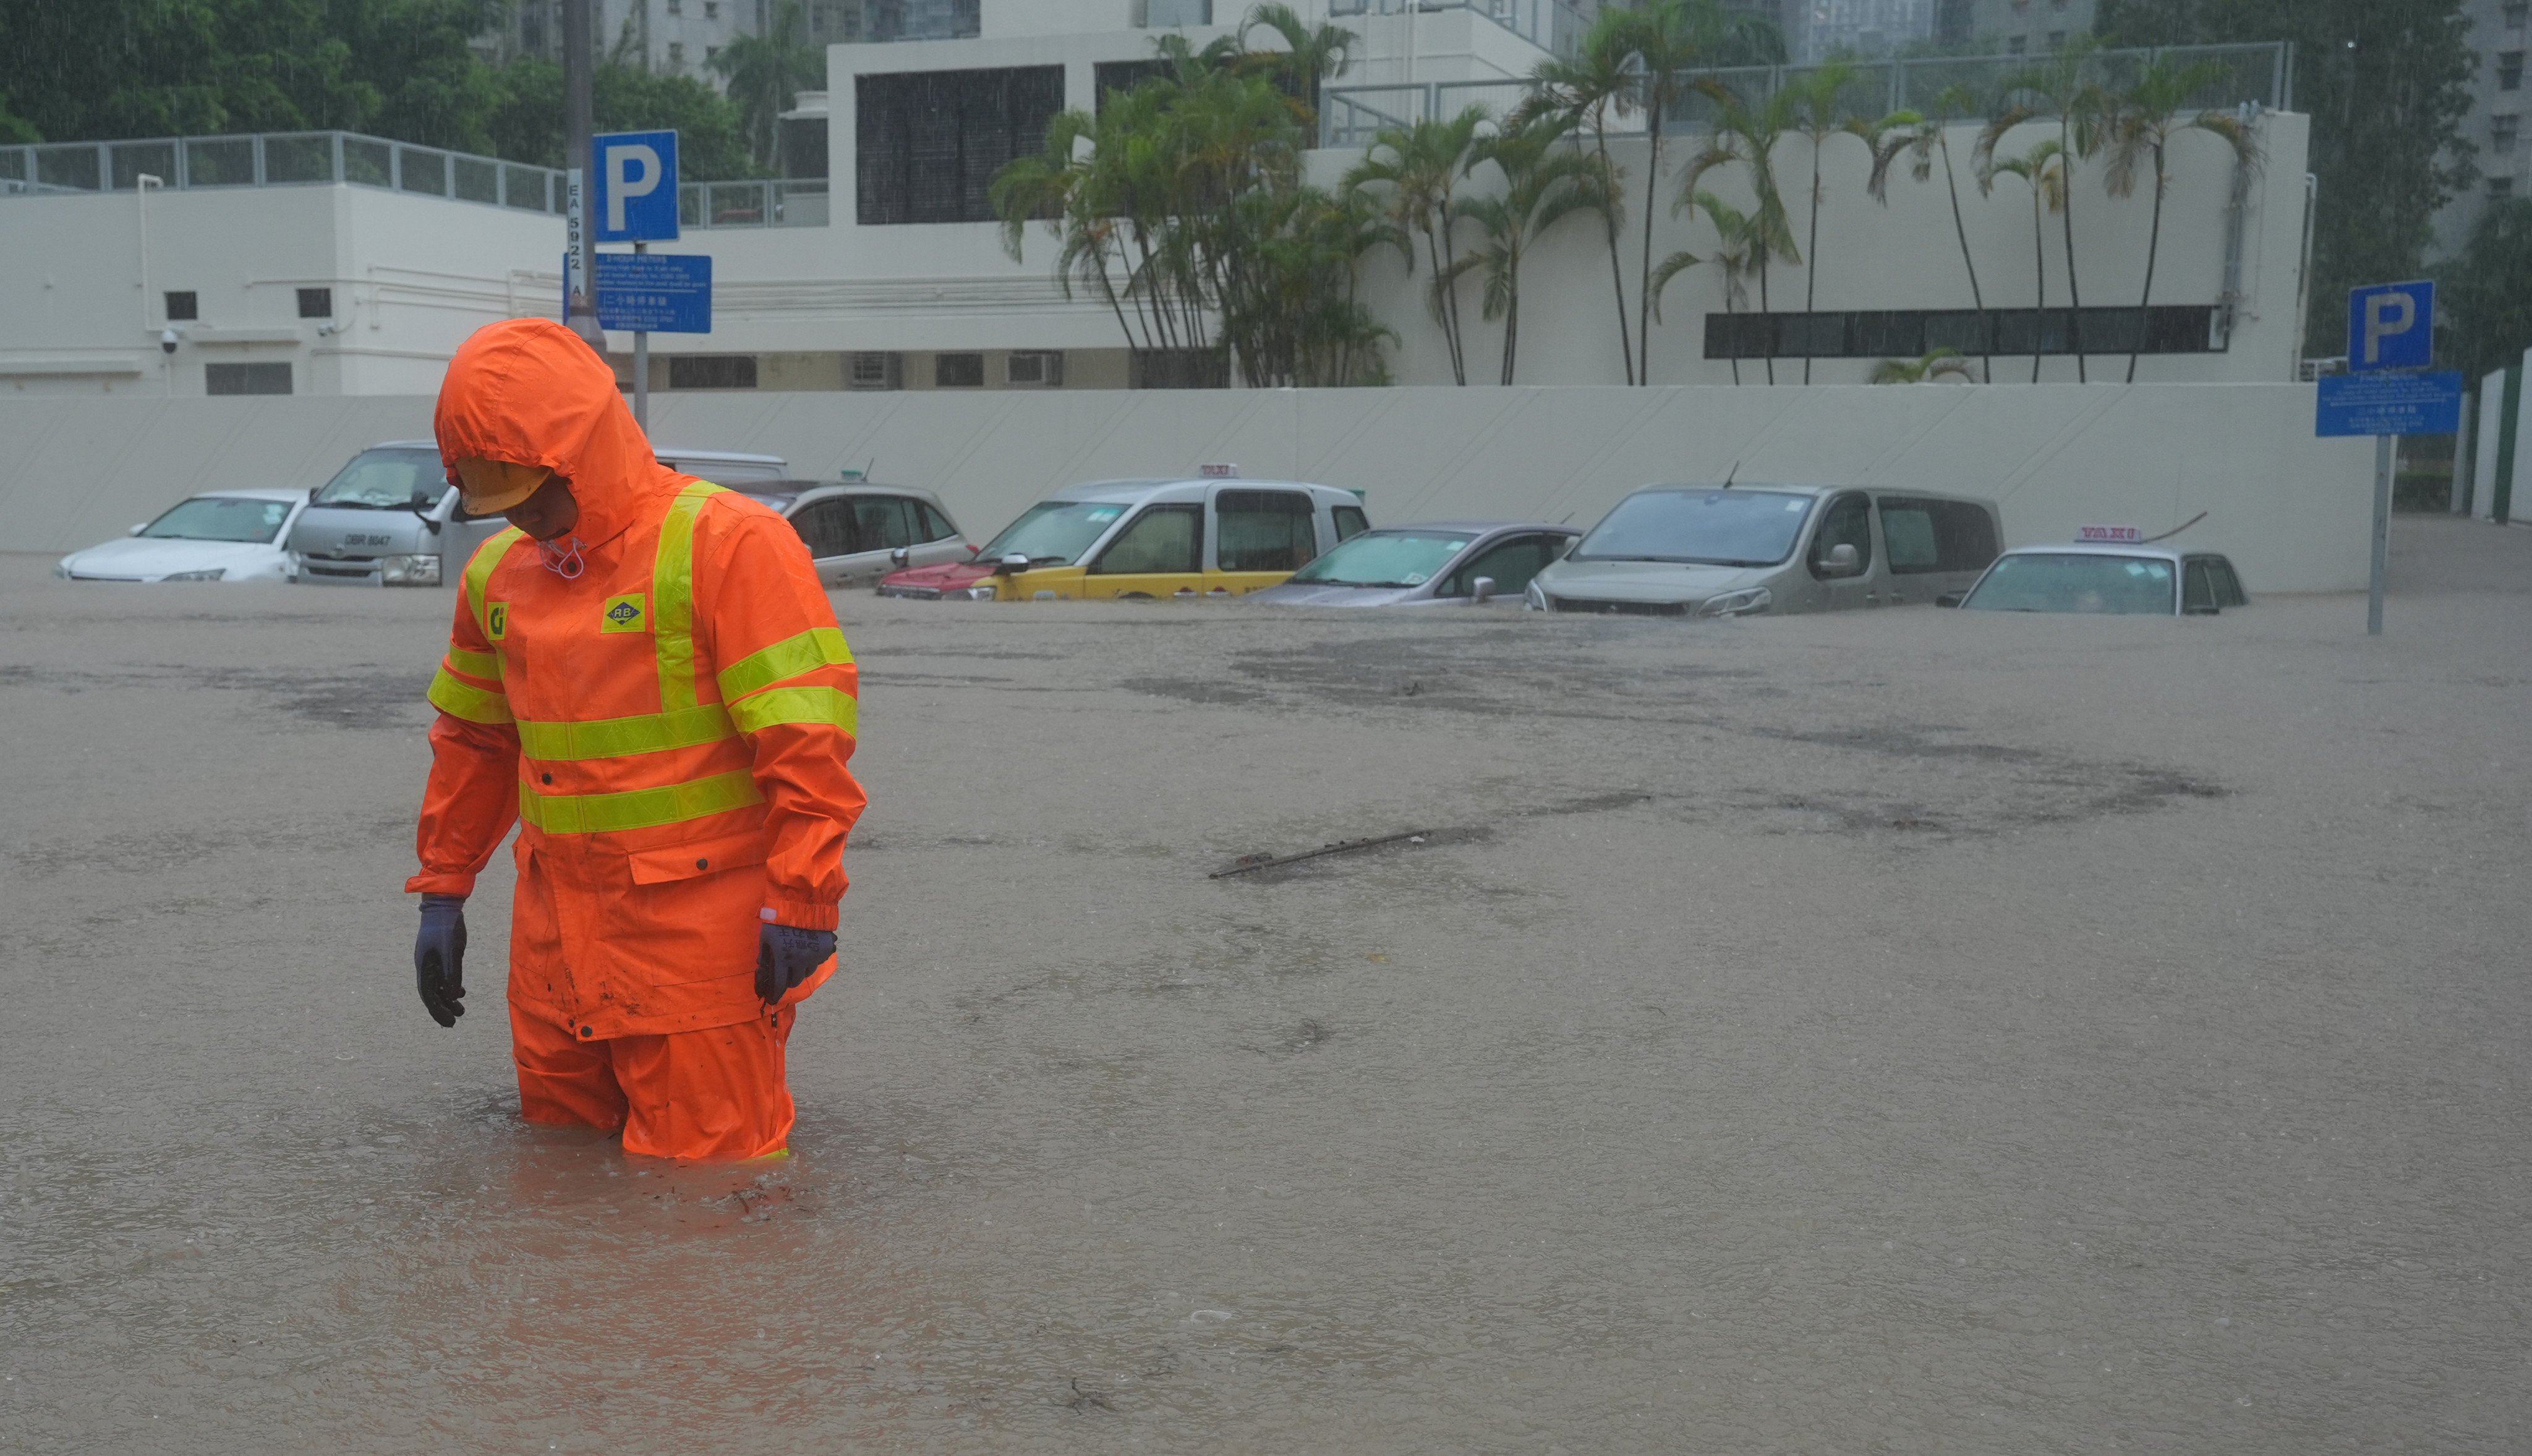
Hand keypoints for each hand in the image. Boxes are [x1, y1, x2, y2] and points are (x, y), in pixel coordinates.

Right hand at [415, 894, 467, 1027]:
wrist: (444, 905)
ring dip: (447, 999)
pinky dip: (450, 986)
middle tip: (454, 1022)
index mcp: (424, 966)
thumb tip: (450, 996)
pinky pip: (442, 976)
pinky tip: (460, 993)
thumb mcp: (452, 951)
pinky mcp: (440, 955)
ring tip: (460, 1010)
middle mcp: (425, 966)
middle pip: (431, 993)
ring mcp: (431, 961)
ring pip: (437, 986)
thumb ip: (451, 973)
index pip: (428, 995)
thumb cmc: (447, 927)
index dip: (437, 1010)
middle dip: (442, 1009)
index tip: (449, 1023)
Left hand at [756, 922, 835, 1004]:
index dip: (774, 994)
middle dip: (787, 980)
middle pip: (794, 981)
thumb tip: (762, 968)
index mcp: (782, 959)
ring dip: (799, 971)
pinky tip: (806, 952)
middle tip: (784, 975)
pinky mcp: (824, 951)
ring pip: (806, 973)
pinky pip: (816, 962)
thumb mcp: (766, 936)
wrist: (804, 904)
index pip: (778, 984)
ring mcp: (813, 957)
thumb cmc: (779, 920)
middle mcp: (799, 962)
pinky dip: (810, 961)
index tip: (772, 999)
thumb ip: (764, 954)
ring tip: (795, 962)